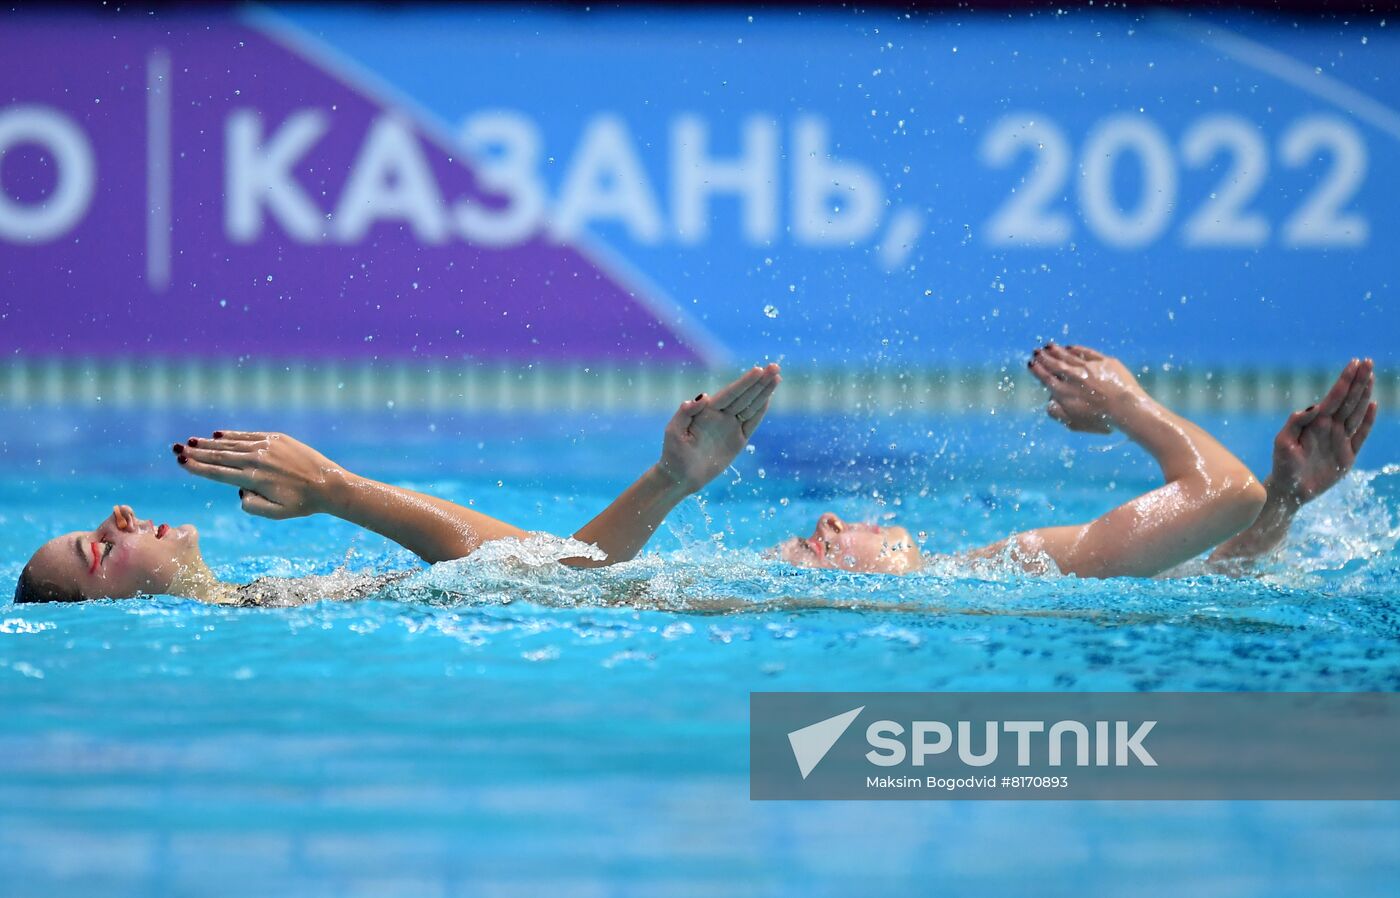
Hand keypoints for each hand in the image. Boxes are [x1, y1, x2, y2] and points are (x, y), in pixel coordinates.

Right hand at [173, 430, 347, 518]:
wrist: (330, 484)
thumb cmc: (302, 504)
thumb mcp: (275, 514)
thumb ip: (251, 505)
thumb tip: (238, 490)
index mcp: (254, 479)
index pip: (218, 473)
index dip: (198, 468)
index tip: (181, 463)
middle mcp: (257, 460)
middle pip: (219, 456)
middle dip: (196, 453)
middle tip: (176, 449)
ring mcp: (266, 446)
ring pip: (231, 444)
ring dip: (209, 443)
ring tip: (191, 442)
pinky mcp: (276, 438)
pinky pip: (248, 436)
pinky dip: (232, 435)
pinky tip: (218, 435)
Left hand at [656, 364, 780, 492]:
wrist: (680, 476)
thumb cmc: (673, 454)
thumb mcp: (674, 431)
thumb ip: (685, 413)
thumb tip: (704, 397)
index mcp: (707, 411)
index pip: (730, 393)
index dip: (745, 382)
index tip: (759, 370)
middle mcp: (720, 415)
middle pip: (744, 395)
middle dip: (760, 382)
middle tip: (775, 367)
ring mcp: (730, 427)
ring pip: (751, 406)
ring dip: (764, 392)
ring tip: (777, 377)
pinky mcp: (738, 441)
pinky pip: (752, 423)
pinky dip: (760, 411)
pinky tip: (768, 399)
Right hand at [1029, 343, 1146, 432]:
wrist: (1125, 408)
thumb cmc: (1100, 420)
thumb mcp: (1073, 423)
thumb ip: (1057, 413)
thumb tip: (1048, 402)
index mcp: (1063, 392)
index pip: (1046, 378)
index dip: (1037, 370)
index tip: (1031, 363)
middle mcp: (1072, 377)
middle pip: (1055, 364)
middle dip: (1044, 357)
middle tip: (1036, 351)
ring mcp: (1088, 367)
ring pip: (1068, 356)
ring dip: (1057, 350)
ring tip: (1049, 346)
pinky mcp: (1103, 362)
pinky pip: (1086, 352)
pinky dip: (1077, 349)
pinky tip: (1070, 347)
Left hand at [1269, 358, 1376, 505]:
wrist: (1290, 491)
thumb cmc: (1282, 465)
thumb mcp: (1283, 443)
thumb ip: (1295, 423)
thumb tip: (1314, 407)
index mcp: (1315, 423)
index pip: (1333, 397)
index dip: (1345, 380)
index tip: (1355, 363)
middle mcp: (1329, 427)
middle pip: (1348, 400)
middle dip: (1357, 381)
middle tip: (1367, 361)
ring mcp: (1340, 440)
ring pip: (1356, 413)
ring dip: (1364, 395)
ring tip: (1370, 376)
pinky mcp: (1348, 455)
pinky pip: (1361, 435)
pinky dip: (1368, 421)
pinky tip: (1374, 405)